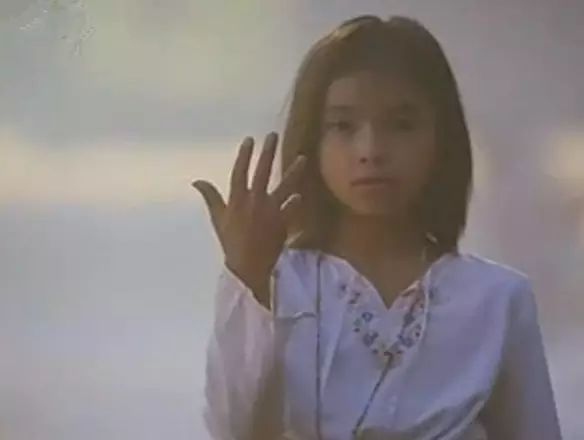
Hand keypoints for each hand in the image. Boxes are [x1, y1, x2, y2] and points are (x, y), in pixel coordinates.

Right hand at [192, 132, 305, 302]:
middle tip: (273, 135)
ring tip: (303, 158)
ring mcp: (270, 211)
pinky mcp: (282, 222)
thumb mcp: (218, 219)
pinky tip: (300, 195)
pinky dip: (296, 202)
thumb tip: (197, 181)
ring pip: (284, 186)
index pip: (240, 171)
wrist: (248, 265)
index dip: (244, 155)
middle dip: (267, 152)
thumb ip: (210, 197)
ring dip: (293, 172)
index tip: (250, 139)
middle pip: (262, 172)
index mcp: (237, 200)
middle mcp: (254, 201)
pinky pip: (292, 209)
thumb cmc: (231, 242)